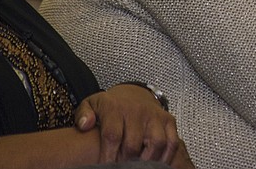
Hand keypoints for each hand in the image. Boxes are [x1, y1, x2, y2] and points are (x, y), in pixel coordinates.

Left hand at [75, 83, 191, 166]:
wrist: (133, 94)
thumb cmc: (110, 106)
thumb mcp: (91, 105)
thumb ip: (83, 114)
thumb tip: (85, 125)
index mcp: (115, 107)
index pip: (112, 135)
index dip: (108, 156)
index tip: (105, 166)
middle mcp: (137, 110)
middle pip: (134, 143)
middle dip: (126, 161)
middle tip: (121, 168)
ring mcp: (154, 115)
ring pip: (156, 143)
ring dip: (147, 160)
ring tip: (138, 167)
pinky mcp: (168, 120)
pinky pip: (172, 141)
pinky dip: (166, 156)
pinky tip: (156, 164)